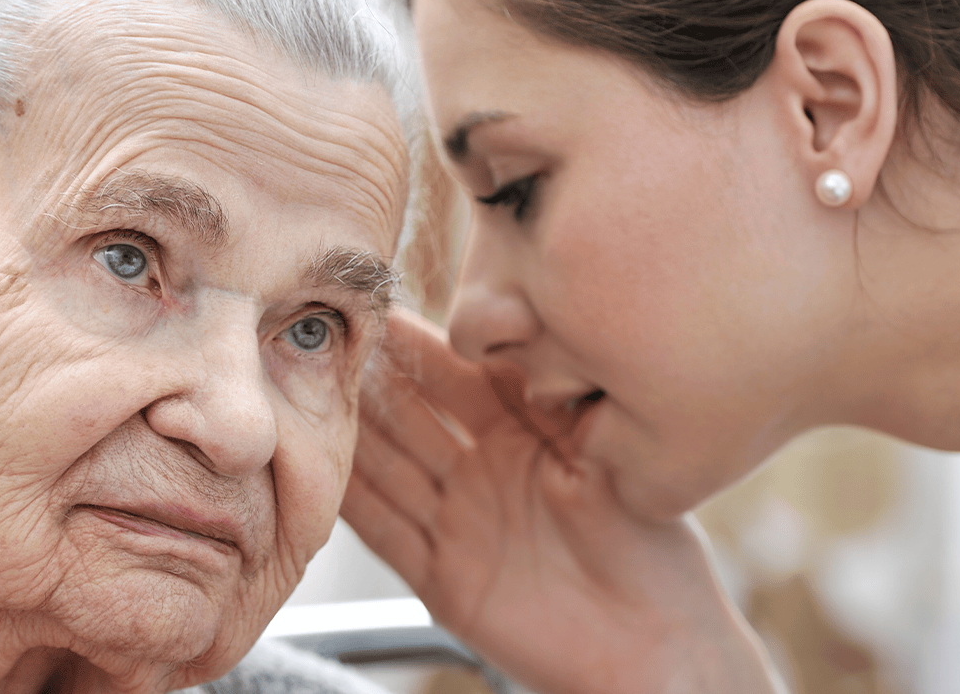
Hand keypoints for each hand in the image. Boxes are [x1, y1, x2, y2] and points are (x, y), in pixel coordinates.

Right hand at [343, 309, 779, 693]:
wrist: (655, 648)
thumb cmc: (655, 551)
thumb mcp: (607, 457)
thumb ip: (556, 399)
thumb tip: (516, 332)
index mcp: (525, 435)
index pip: (459, 377)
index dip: (420, 346)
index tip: (378, 311)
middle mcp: (485, 474)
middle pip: (412, 419)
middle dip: (369, 381)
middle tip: (321, 342)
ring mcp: (461, 526)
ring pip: (389, 470)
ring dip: (350, 436)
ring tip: (303, 394)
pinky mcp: (445, 580)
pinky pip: (387, 535)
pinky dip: (351, 507)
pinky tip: (316, 474)